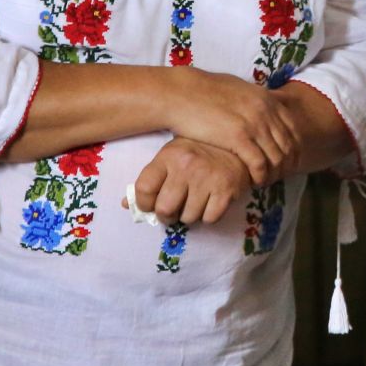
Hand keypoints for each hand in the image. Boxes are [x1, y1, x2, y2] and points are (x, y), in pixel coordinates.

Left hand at [128, 137, 252, 224]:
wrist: (237, 146)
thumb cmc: (199, 152)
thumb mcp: (171, 158)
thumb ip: (150, 180)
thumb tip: (127, 205)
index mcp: (169, 156)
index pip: (143, 190)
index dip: (144, 204)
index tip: (152, 204)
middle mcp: (187, 166)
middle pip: (165, 209)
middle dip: (168, 215)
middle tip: (175, 209)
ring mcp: (208, 178)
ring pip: (188, 218)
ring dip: (190, 215)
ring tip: (196, 200)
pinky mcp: (227, 190)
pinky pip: (210, 219)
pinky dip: (209, 216)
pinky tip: (211, 201)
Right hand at [164, 69, 298, 184]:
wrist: (181, 93)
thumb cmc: (203, 92)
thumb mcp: (238, 90)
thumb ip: (254, 101)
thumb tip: (263, 108)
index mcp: (266, 99)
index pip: (293, 129)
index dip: (292, 148)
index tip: (286, 162)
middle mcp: (265, 111)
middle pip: (289, 145)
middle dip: (285, 165)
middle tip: (276, 177)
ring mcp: (254, 124)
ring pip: (277, 157)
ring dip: (273, 173)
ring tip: (264, 181)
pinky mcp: (238, 137)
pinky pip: (260, 163)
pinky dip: (260, 175)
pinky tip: (254, 182)